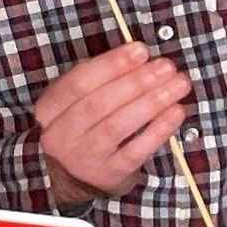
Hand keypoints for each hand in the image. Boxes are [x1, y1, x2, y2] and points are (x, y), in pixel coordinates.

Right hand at [35, 43, 190, 202]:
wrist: (75, 176)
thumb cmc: (83, 125)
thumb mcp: (77, 99)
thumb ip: (101, 77)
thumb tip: (139, 56)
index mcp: (48, 110)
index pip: (77, 83)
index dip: (110, 65)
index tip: (140, 50)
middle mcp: (60, 136)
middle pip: (98, 104)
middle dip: (136, 82)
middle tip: (166, 66)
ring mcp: (84, 158)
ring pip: (118, 126)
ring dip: (152, 102)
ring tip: (178, 84)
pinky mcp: (108, 174)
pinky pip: (135, 151)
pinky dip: (158, 130)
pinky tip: (176, 111)